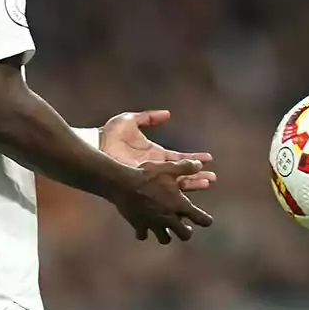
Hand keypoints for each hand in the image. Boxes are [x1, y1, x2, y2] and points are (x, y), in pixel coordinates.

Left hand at [101, 110, 216, 190]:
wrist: (96, 146)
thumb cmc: (110, 134)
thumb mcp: (131, 120)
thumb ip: (149, 117)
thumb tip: (167, 114)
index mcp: (155, 154)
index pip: (179, 158)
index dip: (193, 159)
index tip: (208, 159)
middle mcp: (155, 168)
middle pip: (181, 174)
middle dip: (197, 176)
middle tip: (212, 179)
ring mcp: (149, 177)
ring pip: (174, 184)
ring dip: (191, 184)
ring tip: (206, 184)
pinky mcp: (142, 183)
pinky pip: (160, 190)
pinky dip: (173, 193)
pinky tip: (184, 195)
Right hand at [112, 159, 213, 244]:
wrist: (124, 185)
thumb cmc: (148, 175)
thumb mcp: (168, 168)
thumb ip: (185, 167)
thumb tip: (199, 164)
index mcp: (179, 205)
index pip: (200, 219)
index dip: (206, 220)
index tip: (207, 221)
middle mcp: (169, 218)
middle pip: (184, 235)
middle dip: (186, 232)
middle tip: (185, 228)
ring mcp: (154, 224)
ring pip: (165, 239)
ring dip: (167, 235)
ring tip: (166, 230)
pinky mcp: (139, 226)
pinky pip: (144, 235)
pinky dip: (145, 232)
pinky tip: (145, 227)